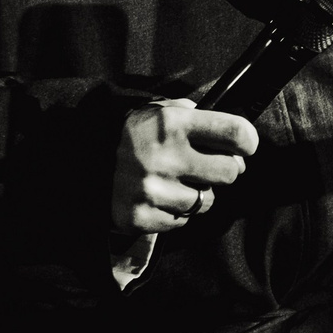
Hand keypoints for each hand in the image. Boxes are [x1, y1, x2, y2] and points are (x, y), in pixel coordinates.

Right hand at [111, 100, 257, 234]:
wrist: (85, 164)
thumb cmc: (133, 135)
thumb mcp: (159, 111)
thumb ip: (195, 115)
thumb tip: (234, 137)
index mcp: (172, 123)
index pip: (233, 132)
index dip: (248, 140)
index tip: (246, 146)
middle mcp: (164, 157)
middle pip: (229, 172)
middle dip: (225, 170)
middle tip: (210, 167)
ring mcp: (152, 190)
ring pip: (207, 201)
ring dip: (199, 194)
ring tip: (177, 182)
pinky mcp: (142, 218)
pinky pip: (182, 222)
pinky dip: (177, 212)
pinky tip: (161, 197)